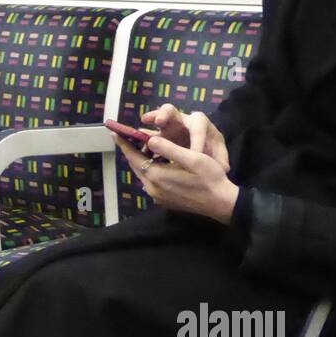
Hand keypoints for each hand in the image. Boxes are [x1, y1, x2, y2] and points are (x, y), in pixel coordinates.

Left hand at [115, 132, 238, 224]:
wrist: (221, 203)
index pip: (134, 157)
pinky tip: (156, 163)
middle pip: (136, 167)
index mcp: (157, 176)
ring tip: (141, 147)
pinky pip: (151, 183)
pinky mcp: (164, 201)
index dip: (124, 144)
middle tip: (127, 137)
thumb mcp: (192, 158)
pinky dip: (149, 171)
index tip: (115, 133)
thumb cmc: (209, 178)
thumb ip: (169, 148)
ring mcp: (158, 197)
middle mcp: (153, 188)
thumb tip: (149, 140)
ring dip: (141, 161)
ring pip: (143, 175)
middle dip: (131, 151)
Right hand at [140, 104, 229, 171]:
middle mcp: (181, 120)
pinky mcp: (159, 137)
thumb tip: (223, 167)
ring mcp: (168, 127)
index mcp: (199, 123)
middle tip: (159, 122)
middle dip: (164, 115)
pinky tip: (136, 147)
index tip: (196, 155)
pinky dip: (143, 139)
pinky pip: (149, 135)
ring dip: (147, 125)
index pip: (197, 128)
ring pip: (156, 120)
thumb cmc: (211, 152)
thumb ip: (220, 159)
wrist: (203, 154)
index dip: (197, 141)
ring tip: (140, 129)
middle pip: (170, 111)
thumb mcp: (218, 155)